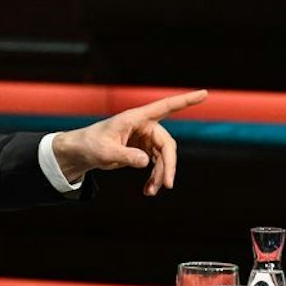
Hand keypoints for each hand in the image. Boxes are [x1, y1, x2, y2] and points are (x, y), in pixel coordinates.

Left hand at [50, 89, 207, 194]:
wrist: (81, 153)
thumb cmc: (90, 145)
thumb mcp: (106, 152)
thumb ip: (126, 155)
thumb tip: (146, 162)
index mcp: (136, 118)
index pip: (165, 106)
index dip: (186, 101)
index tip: (204, 93)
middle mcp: (144, 126)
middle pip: (167, 144)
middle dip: (168, 165)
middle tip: (168, 185)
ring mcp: (145, 138)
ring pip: (163, 157)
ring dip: (160, 175)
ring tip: (151, 192)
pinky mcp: (143, 150)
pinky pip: (156, 164)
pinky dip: (154, 177)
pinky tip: (149, 190)